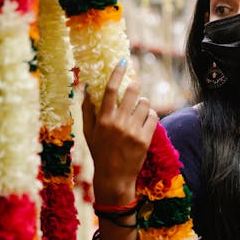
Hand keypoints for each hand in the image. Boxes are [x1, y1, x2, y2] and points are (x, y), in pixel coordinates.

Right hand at [82, 59, 158, 205]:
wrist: (114, 178)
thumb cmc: (100, 153)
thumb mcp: (88, 133)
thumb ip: (87, 110)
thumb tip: (87, 88)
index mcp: (103, 120)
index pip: (111, 90)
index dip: (117, 73)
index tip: (123, 61)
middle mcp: (118, 123)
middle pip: (132, 93)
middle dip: (135, 85)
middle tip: (135, 86)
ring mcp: (133, 131)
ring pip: (145, 104)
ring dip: (143, 103)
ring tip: (138, 109)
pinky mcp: (145, 139)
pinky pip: (153, 117)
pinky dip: (150, 115)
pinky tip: (145, 119)